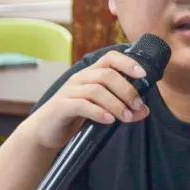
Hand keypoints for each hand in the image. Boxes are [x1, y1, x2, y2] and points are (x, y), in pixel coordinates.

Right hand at [24, 50, 150, 149]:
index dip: (128, 63)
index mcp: (90, 74)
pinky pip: (81, 105)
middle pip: (107, 75)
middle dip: (126, 90)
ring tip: (127, 117)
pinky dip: (98, 112)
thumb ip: (121, 108)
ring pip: (96, 90)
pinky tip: (109, 120)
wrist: (45, 131)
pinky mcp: (61, 107)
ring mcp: (69, 91)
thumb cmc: (75, 117)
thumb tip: (144, 111)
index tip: (143, 74)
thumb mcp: (101, 110)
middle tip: (138, 106)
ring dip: (116, 104)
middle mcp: (80, 78)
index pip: (110, 58)